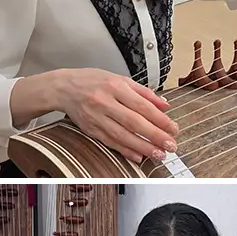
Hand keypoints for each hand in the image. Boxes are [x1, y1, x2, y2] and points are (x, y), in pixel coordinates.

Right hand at [57, 68, 178, 164]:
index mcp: (115, 86)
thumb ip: (144, 92)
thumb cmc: (93, 81)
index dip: (160, 119)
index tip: (173, 128)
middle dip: (155, 135)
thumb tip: (165, 104)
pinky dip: (125, 150)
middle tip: (170, 145)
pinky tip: (139, 156)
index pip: (142, 105)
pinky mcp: (90, 129)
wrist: (63, 87)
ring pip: (122, 135)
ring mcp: (96, 117)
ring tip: (159, 154)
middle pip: (134, 122)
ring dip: (143, 147)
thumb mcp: (120, 79)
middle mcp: (105, 102)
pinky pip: (110, 142)